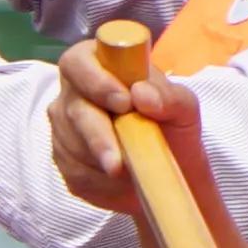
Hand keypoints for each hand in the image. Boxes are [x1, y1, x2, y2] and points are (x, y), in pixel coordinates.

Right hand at [44, 17, 174, 223]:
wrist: (170, 170)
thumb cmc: (174, 127)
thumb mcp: (184, 109)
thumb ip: (168, 96)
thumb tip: (142, 94)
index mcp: (99, 65)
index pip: (79, 62)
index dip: (95, 80)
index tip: (123, 101)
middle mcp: (73, 93)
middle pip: (72, 109)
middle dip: (97, 136)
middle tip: (118, 161)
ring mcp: (63, 128)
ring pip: (71, 144)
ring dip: (102, 162)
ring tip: (132, 173)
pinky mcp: (64, 161)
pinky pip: (74, 172)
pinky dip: (100, 183)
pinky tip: (121, 185)